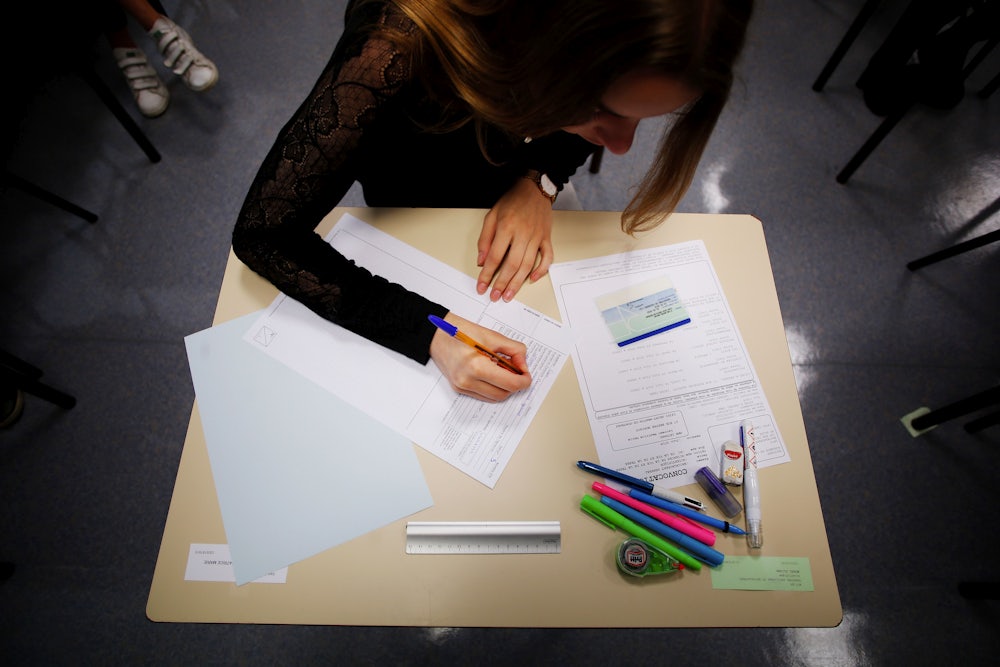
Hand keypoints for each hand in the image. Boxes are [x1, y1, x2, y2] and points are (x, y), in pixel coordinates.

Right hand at [429, 313, 531, 401]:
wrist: (436, 335)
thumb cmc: (461, 332)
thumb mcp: (492, 336)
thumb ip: (514, 350)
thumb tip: (523, 366)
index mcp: (477, 366)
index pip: (510, 384)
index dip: (524, 381)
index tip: (527, 374)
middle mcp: (468, 381)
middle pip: (503, 394)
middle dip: (514, 384)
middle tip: (516, 370)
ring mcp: (462, 387)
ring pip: (494, 397)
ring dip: (504, 387)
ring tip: (502, 369)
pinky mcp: (459, 389)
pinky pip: (483, 395)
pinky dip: (492, 387)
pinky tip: (491, 373)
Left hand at [476, 177, 553, 301]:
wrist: (534, 188)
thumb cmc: (512, 201)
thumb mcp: (492, 215)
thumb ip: (485, 238)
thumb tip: (481, 260)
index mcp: (507, 227)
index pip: (494, 257)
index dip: (487, 274)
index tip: (481, 286)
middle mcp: (523, 234)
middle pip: (511, 265)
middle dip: (502, 284)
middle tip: (495, 296)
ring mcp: (537, 237)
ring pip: (527, 265)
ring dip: (517, 283)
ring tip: (509, 295)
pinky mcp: (546, 238)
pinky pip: (547, 258)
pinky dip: (541, 270)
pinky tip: (532, 279)